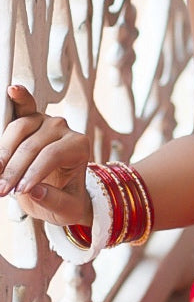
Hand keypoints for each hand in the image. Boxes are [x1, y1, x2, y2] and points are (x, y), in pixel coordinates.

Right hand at [0, 85, 91, 225]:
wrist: (61, 193)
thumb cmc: (67, 199)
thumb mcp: (67, 210)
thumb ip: (54, 201)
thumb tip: (35, 191)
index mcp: (78, 146)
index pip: (51, 155)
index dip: (32, 173)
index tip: (20, 191)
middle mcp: (62, 129)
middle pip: (32, 144)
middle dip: (13, 169)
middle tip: (1, 189)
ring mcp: (43, 121)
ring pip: (18, 128)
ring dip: (2, 152)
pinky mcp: (27, 119)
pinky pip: (20, 107)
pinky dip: (11, 102)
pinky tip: (10, 91)